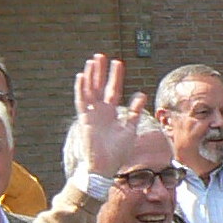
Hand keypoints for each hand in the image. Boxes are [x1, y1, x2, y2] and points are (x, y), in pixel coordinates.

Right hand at [71, 54, 146, 177]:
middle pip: (99, 86)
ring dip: (90, 75)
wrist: (105, 166)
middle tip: (101, 55)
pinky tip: (82, 76)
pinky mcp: (84, 118)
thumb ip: (135, 112)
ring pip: (90, 90)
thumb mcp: (130, 129)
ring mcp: (92, 114)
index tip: (118, 63)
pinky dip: (81, 88)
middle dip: (101, 71)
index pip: (113, 90)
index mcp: (111, 113)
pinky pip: (82, 100)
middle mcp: (100, 111)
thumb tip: (141, 94)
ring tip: (92, 60)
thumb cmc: (117, 152)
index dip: (115, 77)